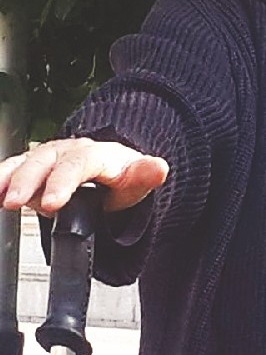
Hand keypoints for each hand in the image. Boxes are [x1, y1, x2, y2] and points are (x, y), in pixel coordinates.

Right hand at [0, 139, 168, 214]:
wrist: (108, 170)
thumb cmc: (120, 176)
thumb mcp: (136, 180)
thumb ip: (145, 175)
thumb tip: (160, 168)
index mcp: (97, 154)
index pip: (79, 163)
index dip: (64, 181)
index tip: (53, 203)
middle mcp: (70, 151)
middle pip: (46, 159)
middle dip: (29, 180)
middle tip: (16, 202)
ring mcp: (49, 157)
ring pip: (26, 161)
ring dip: (9, 177)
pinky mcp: (32, 167)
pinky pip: (13, 167)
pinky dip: (0, 177)